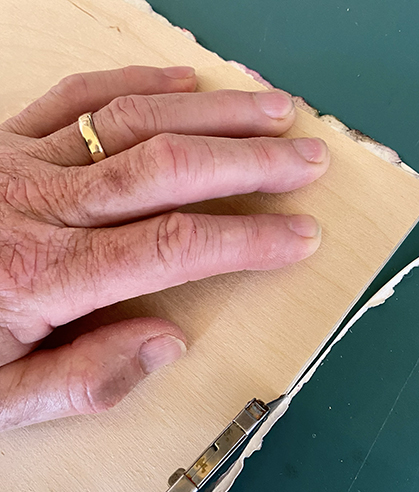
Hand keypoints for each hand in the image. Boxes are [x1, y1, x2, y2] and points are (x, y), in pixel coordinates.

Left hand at [0, 65, 328, 428]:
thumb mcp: (2, 398)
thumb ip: (86, 379)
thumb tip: (167, 343)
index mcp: (45, 275)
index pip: (171, 247)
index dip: (245, 241)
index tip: (300, 236)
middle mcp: (41, 206)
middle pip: (167, 168)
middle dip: (248, 163)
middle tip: (307, 158)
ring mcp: (22, 162)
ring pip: (135, 122)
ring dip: (214, 114)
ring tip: (274, 111)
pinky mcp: (6, 138)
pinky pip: (78, 99)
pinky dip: (138, 85)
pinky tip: (186, 83)